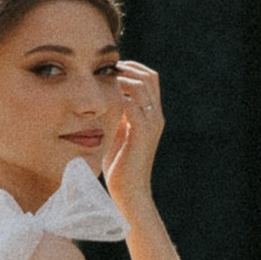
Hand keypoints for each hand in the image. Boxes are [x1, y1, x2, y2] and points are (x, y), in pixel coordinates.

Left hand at [104, 59, 164, 213]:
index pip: (150, 79)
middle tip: (107, 69)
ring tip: (104, 81)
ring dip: (122, 79)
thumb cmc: (121, 166)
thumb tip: (107, 100)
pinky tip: (104, 98)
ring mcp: (151, 124)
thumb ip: (118, 116)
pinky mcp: (142, 134)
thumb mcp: (119, 134)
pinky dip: (119, 96)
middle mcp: (155, 117)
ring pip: (142, 86)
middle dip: (128, 68)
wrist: (130, 191)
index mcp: (152, 115)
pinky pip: (133, 105)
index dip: (132, 68)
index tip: (112, 68)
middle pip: (150, 77)